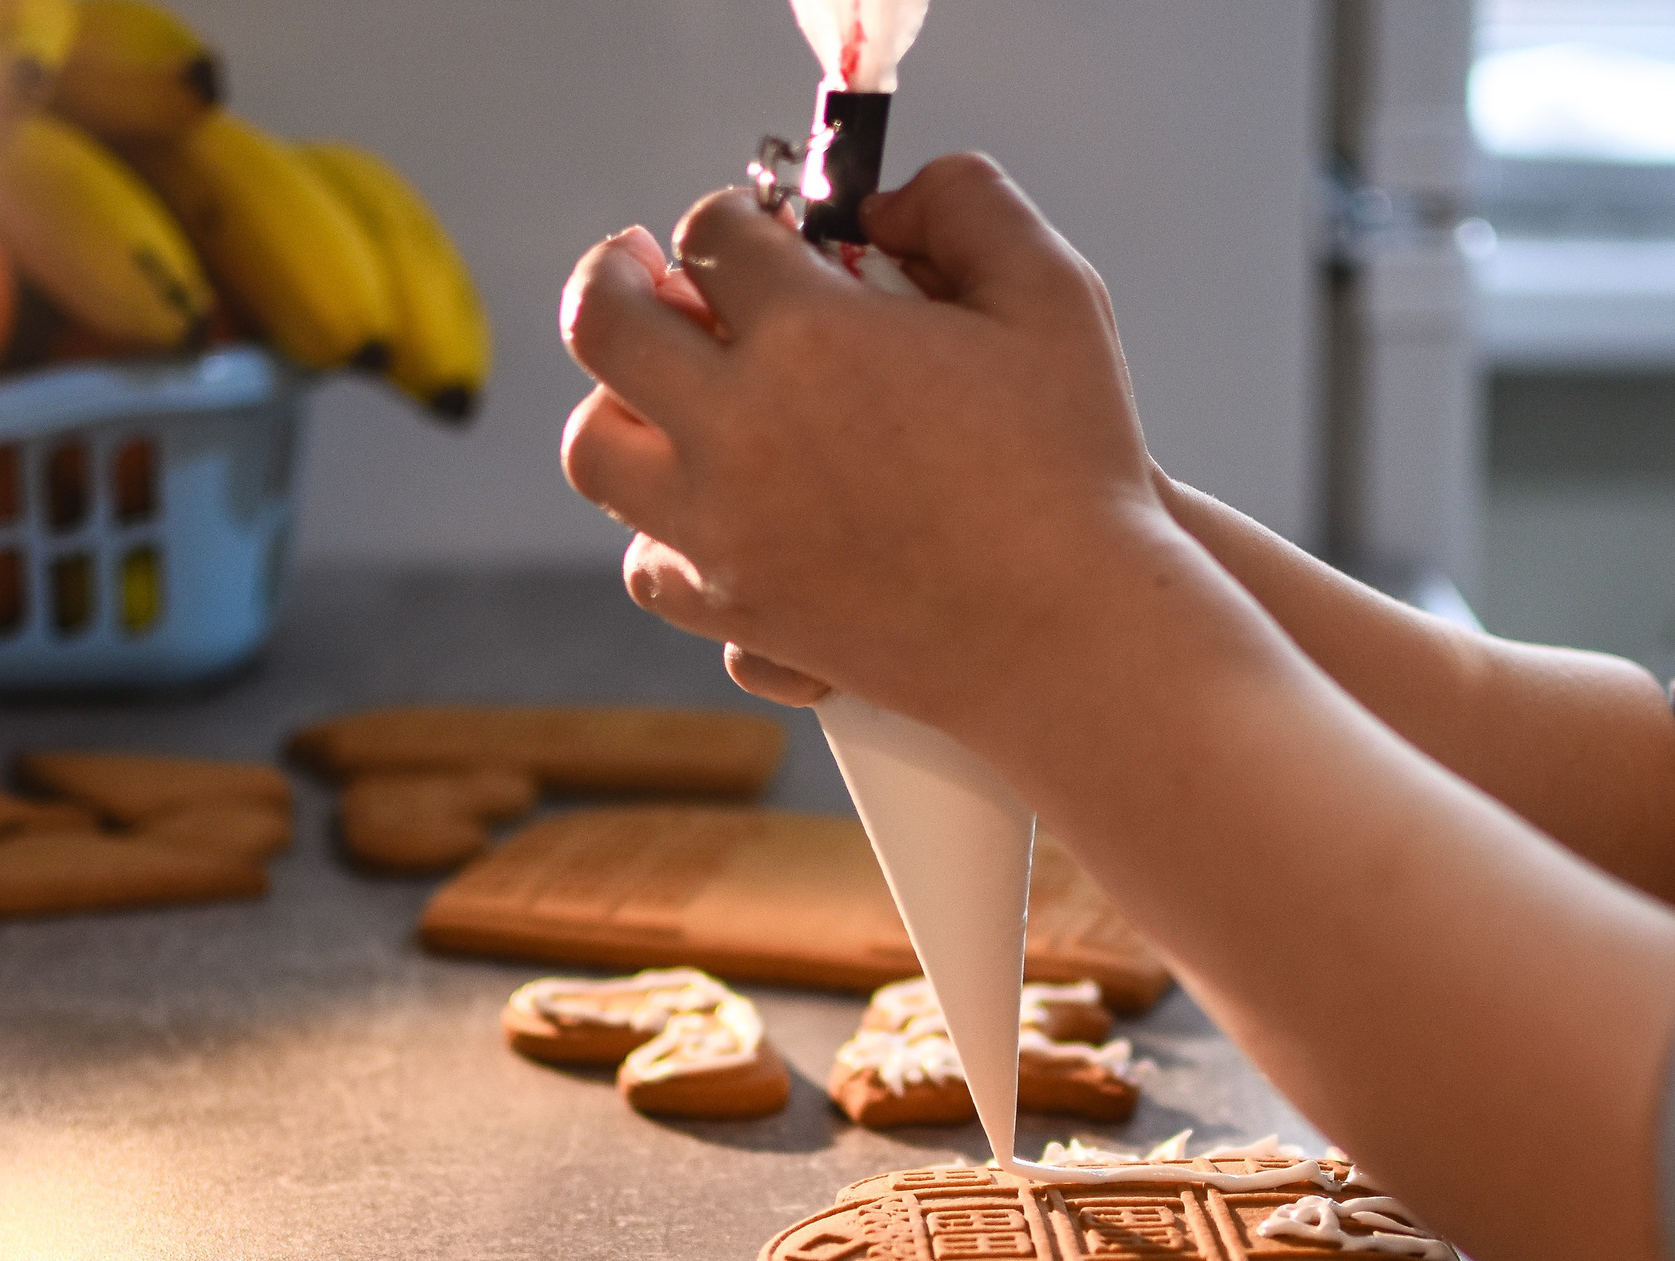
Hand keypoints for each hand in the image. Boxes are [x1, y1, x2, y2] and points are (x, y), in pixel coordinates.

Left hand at [559, 155, 1172, 737]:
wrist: (1076, 640)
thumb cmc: (1076, 469)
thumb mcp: (1052, 295)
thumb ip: (966, 207)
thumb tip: (884, 206)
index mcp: (809, 336)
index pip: (709, 236)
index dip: (733, 221)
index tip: (759, 236)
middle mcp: (740, 431)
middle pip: (603, 324)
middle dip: (617, 278)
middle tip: (644, 273)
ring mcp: (726, 534)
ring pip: (597, 452)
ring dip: (621, 410)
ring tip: (669, 400)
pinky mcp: (741, 618)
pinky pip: (649, 568)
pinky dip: (664, 533)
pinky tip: (715, 512)